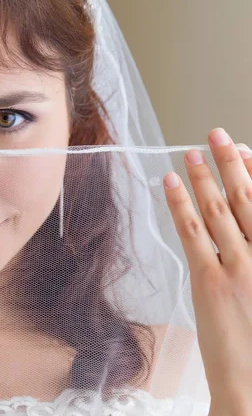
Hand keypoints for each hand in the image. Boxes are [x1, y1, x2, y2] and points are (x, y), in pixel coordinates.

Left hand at [163, 128, 251, 410]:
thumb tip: (243, 236)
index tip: (245, 151)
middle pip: (248, 198)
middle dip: (232, 162)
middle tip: (218, 133)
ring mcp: (239, 269)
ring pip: (219, 210)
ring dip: (204, 176)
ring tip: (192, 149)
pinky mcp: (209, 282)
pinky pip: (192, 233)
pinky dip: (180, 204)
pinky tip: (170, 182)